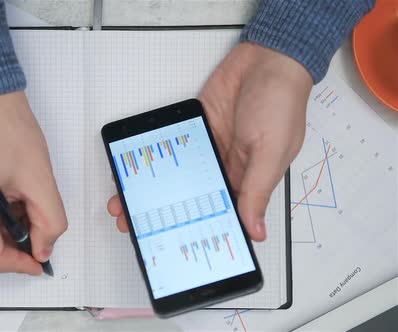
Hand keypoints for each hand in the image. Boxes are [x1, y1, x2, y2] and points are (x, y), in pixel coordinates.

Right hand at [0, 91, 67, 273]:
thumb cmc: (8, 128)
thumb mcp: (40, 179)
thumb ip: (49, 221)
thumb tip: (43, 251)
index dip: (17, 266)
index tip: (40, 262)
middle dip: (13, 251)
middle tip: (39, 237)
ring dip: (5, 236)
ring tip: (28, 214)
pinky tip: (14, 205)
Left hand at [108, 43, 311, 240]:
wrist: (267, 59)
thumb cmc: (281, 103)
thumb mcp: (271, 152)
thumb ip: (257, 191)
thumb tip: (255, 231)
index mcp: (248, 181)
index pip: (219, 215)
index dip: (194, 231)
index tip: (168, 244)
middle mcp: (226, 168)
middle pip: (189, 199)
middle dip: (161, 212)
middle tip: (131, 224)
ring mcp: (209, 148)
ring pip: (175, 176)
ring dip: (151, 188)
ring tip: (123, 200)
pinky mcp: (197, 129)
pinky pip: (171, 149)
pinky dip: (153, 159)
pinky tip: (134, 168)